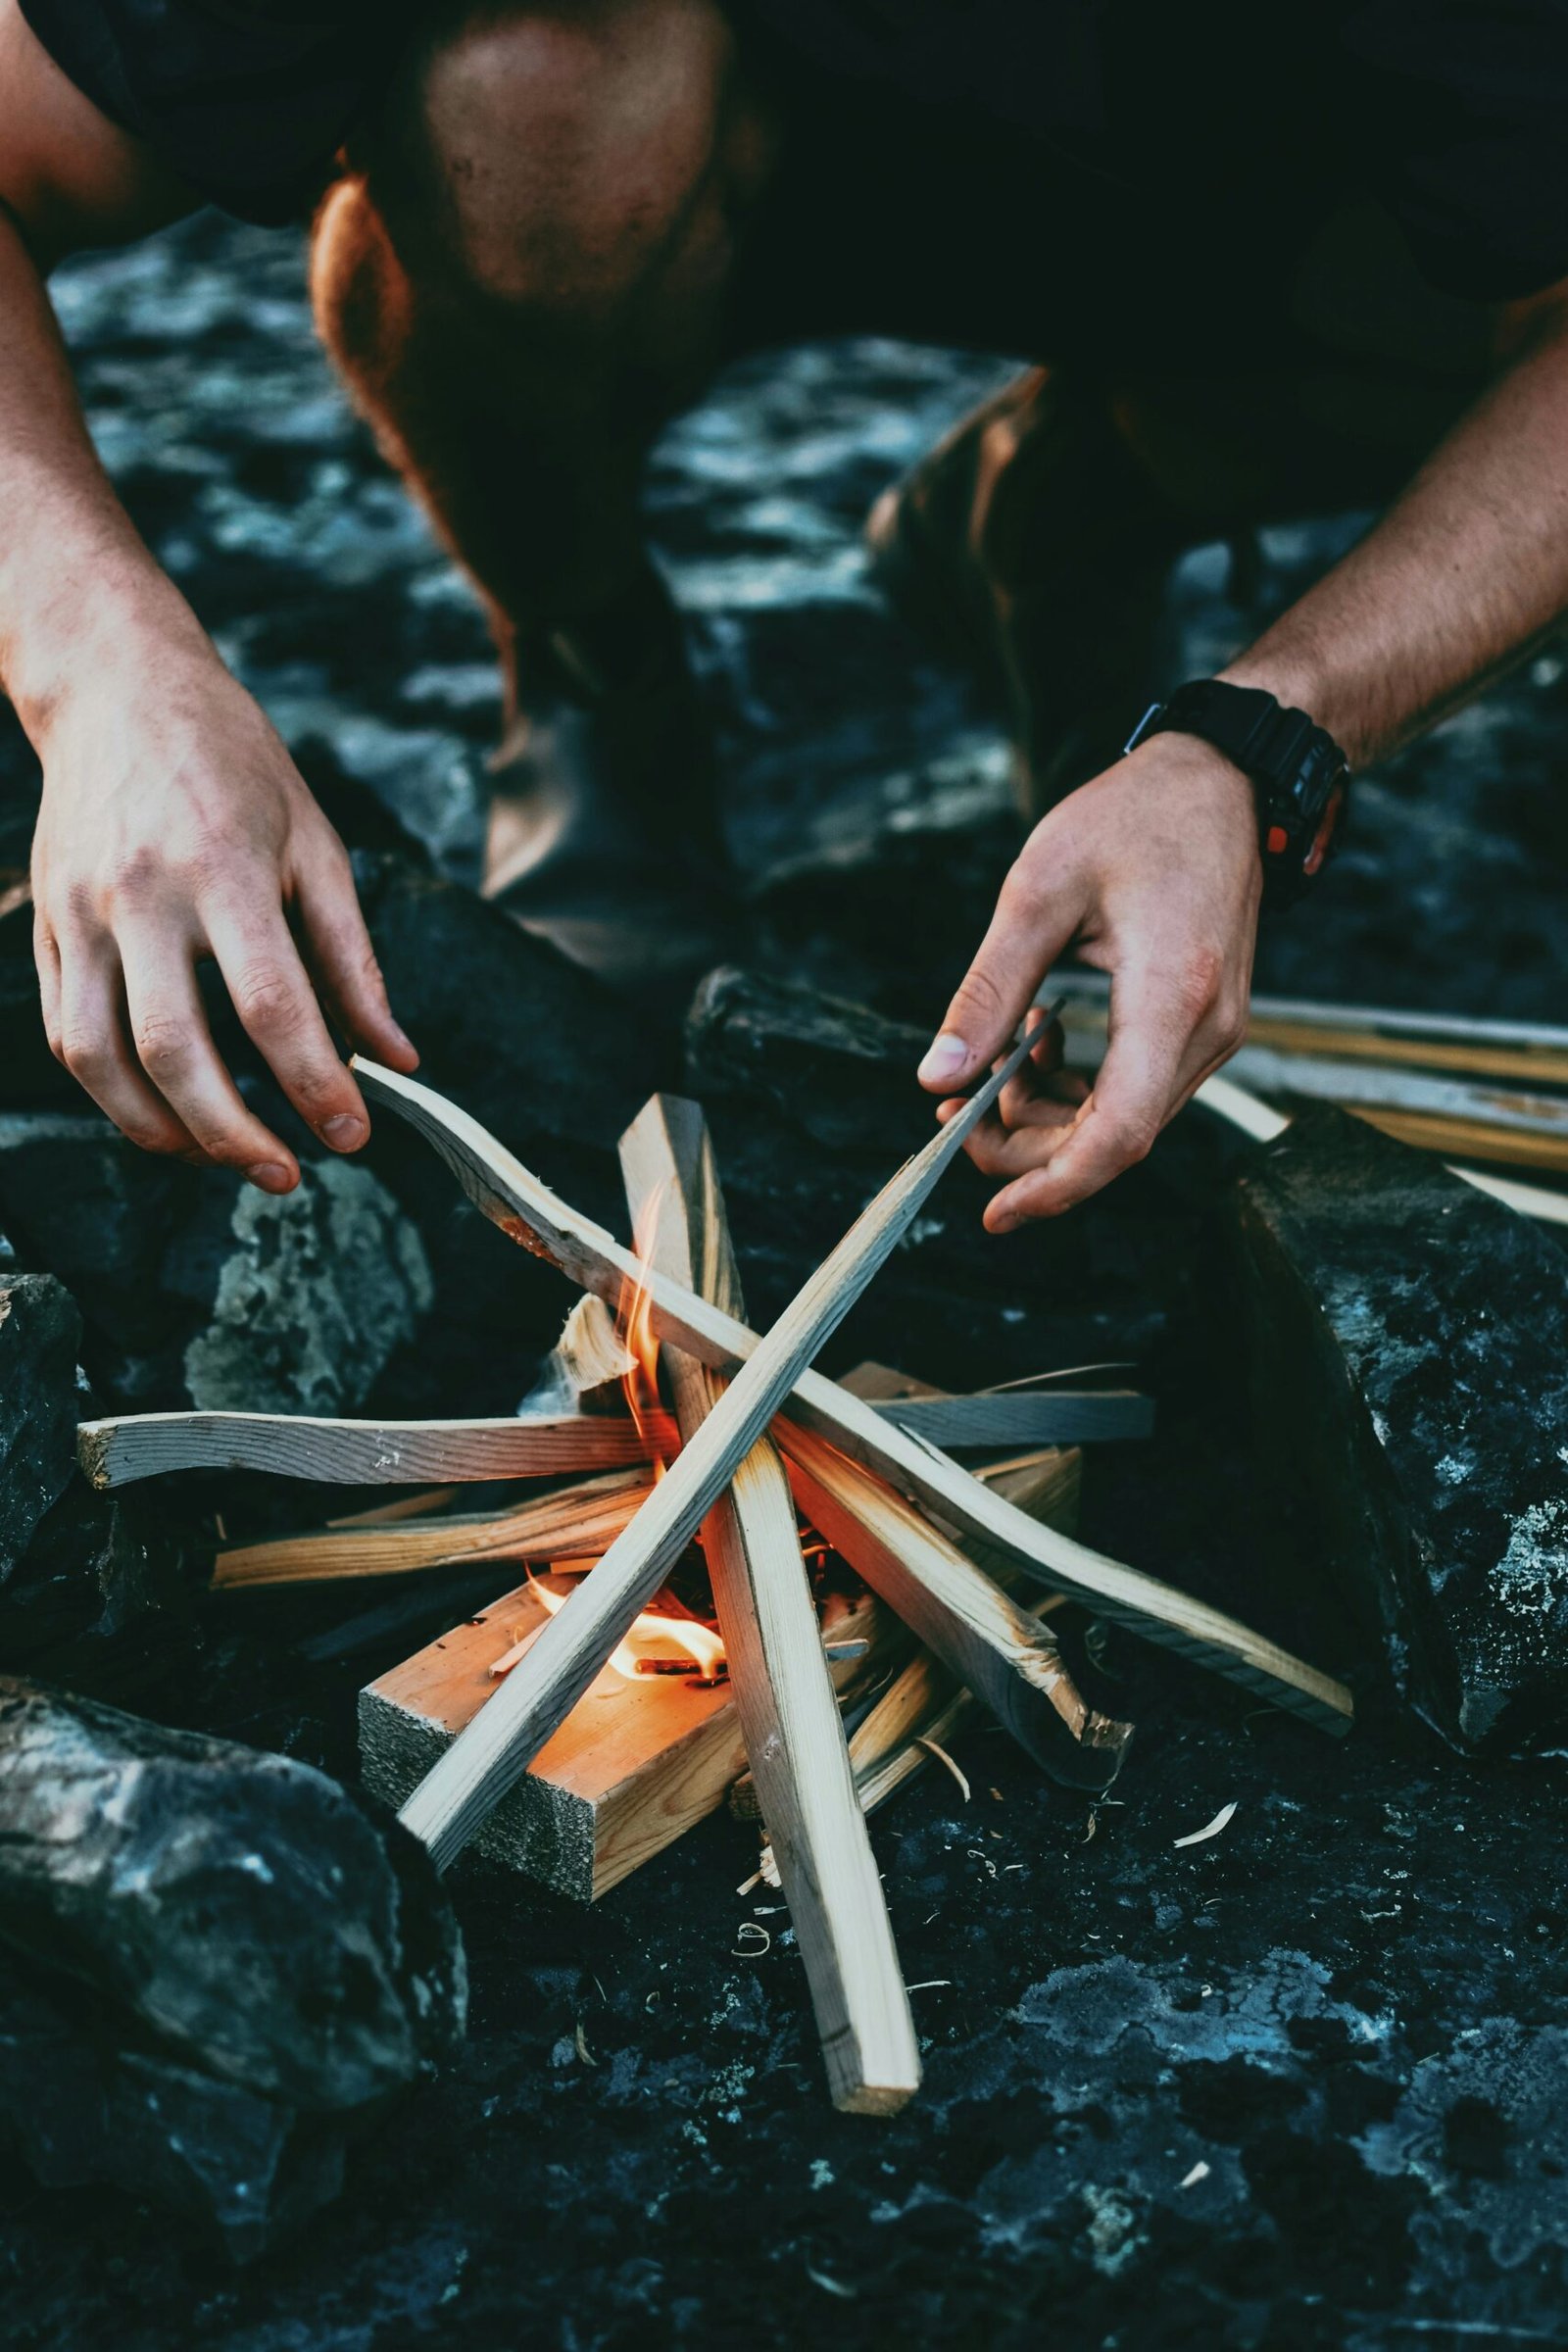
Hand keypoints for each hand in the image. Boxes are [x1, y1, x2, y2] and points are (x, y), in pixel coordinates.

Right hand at [30, 636, 417, 1189]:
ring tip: (223, 1158)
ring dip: (164, 1131)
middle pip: (177, 1049)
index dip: (314, 1084)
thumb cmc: (233, 765)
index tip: (351, 1135)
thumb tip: (397, 1057)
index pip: (273, 1004)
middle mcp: (142, 895)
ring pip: (103, 1058)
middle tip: (288, 1174)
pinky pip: (69, 1036)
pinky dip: (114, 1095)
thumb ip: (355, 960)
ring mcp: (81, 913)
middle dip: (235, 1134)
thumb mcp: (317, 845)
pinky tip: (165, 1115)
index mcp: (226, 868)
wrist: (116, 690)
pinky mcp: (45, 926)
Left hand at [917, 734, 1261, 1227]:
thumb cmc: (1134, 817)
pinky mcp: (1205, 1025)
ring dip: (1050, 1115)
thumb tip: (936, 1075)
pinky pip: (1139, 1090)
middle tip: (956, 1112)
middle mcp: (1207, 1030)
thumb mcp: (1038, 891)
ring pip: (1124, 1121)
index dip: (1054, 1187)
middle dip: (1028, 1147)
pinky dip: (1081, 1088)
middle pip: (1114, 1140)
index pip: (1120, 1135)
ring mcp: (1214, 1032)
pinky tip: (1041, 1039)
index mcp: (1171, 997)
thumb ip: (987, 991)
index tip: (994, 1213)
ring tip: (994, 1063)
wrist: (1223, 780)